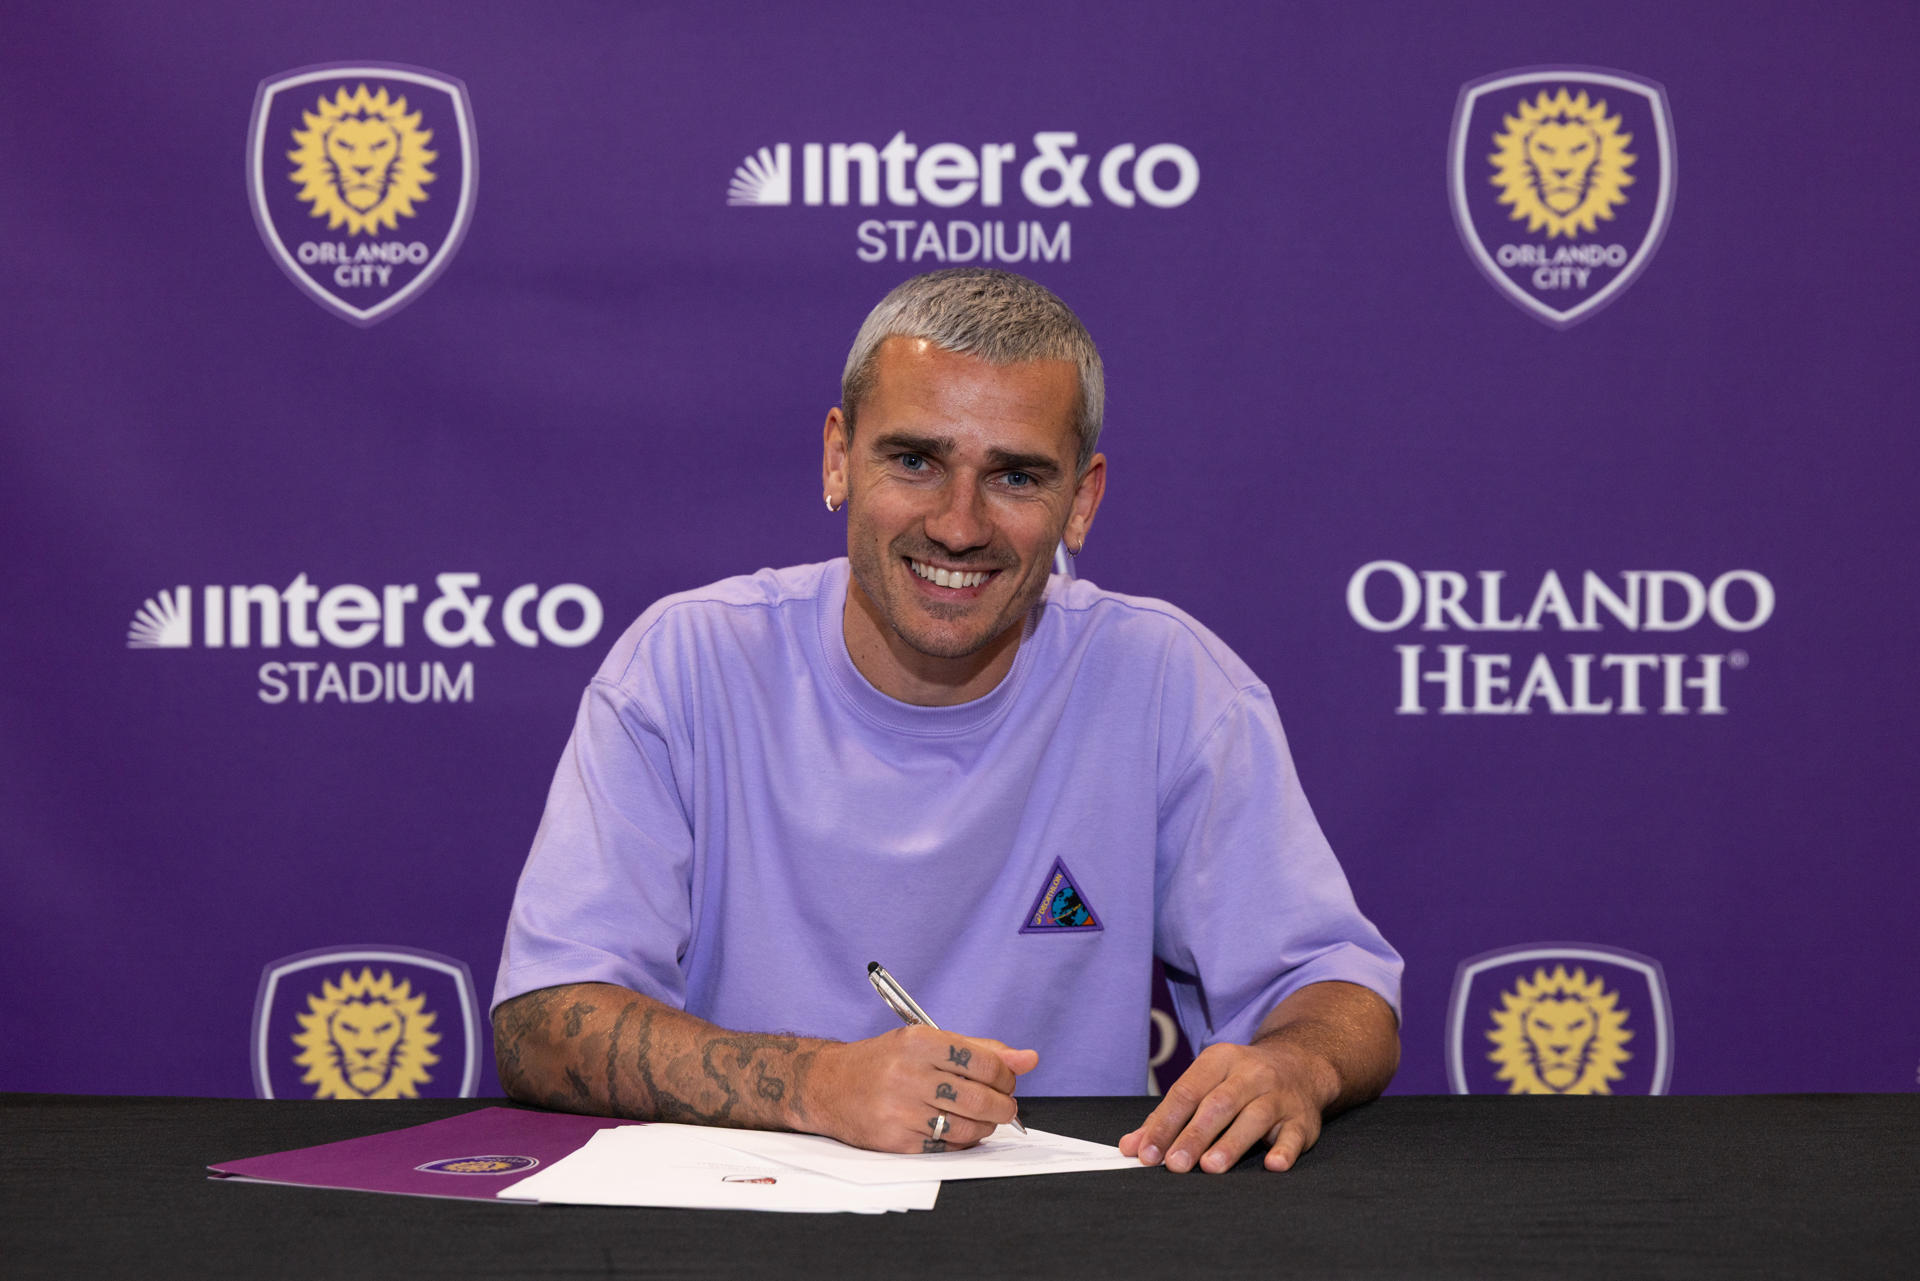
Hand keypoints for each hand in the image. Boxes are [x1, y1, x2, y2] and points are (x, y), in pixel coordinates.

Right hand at [812, 1026, 1037, 1152]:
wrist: (827, 1084)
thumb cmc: (884, 1061)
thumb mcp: (926, 1042)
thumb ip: (980, 1050)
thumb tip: (1029, 1059)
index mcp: (920, 1041)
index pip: (986, 1062)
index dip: (1006, 1076)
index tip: (1006, 1082)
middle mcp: (908, 1073)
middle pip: (981, 1098)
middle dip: (1003, 1107)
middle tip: (1004, 1108)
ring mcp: (900, 1109)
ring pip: (968, 1127)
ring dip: (985, 1127)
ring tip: (980, 1119)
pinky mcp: (894, 1140)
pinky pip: (945, 1146)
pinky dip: (960, 1141)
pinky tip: (953, 1130)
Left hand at [1118, 1038, 1336, 1173]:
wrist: (1300, 1065)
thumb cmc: (1238, 1082)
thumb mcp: (1204, 1083)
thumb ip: (1169, 1115)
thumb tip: (1132, 1146)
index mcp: (1219, 1060)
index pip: (1186, 1092)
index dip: (1164, 1124)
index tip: (1146, 1153)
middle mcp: (1250, 1074)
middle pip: (1218, 1105)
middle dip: (1194, 1136)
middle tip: (1174, 1165)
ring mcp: (1279, 1096)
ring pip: (1254, 1118)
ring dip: (1231, 1143)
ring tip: (1210, 1167)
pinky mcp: (1303, 1120)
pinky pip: (1294, 1135)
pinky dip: (1284, 1150)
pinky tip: (1273, 1165)